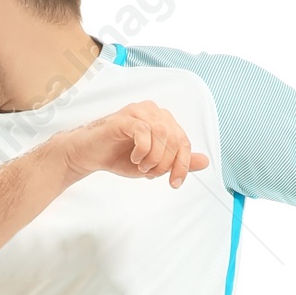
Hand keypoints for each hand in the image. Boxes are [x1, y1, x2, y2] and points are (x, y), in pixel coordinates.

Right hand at [55, 102, 208, 188]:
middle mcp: (154, 112)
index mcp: (163, 121)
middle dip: (167, 163)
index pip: (184, 141)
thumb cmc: (120, 157)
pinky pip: (144, 132)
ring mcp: (139, 112)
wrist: (90, 155)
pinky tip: (134, 158)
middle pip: (175, 138)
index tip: (174, 183)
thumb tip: (205, 161)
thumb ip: (178, 161)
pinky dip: (142, 151)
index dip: (183, 165)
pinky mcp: (124, 118)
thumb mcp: (154, 164)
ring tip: (142, 167)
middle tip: (152, 174)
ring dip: (155, 158)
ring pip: (162, 134)